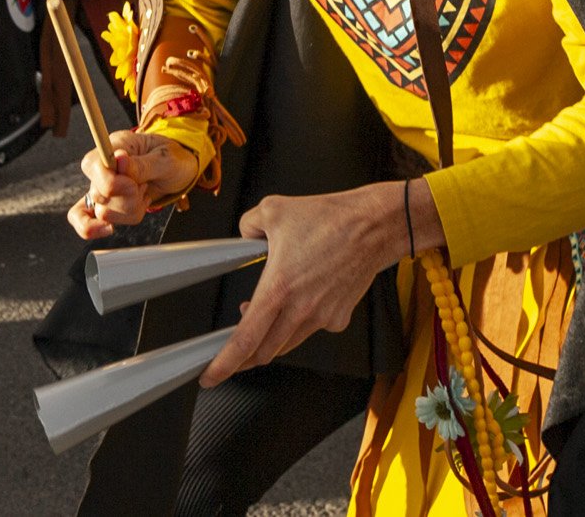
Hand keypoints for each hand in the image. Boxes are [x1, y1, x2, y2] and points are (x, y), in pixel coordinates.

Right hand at [67, 128, 199, 240]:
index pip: (91, 164)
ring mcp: (102, 187)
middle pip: (98, 193)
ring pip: (102, 212)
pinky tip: (109, 228)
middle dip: (128, 198)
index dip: (109, 181)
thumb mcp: (165, 158)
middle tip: (145, 185)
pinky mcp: (106, 205)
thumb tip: (119, 160)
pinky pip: (86, 224)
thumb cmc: (173, 159)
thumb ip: (141, 164)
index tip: (134, 184)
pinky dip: (99, 229)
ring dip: (129, 209)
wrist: (180, 171)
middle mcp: (103, 167)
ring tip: (143, 194)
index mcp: (115, 146)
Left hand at [201, 184, 408, 386]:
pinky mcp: (338, 318)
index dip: (224, 364)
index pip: (245, 339)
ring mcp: (321, 317)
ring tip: (262, 321)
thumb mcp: (274, 209)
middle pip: (263, 352)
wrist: (374, 226)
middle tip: (231, 353)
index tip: (211, 375)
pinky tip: (298, 305)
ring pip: (286, 344)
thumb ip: (248, 226)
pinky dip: (298, 325)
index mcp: (279, 288)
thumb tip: (242, 236)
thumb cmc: (332, 219)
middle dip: (243, 358)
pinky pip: (311, 330)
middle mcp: (300, 309)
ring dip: (269, 340)